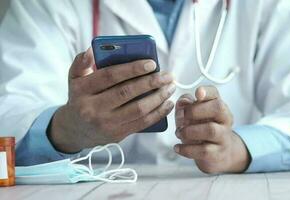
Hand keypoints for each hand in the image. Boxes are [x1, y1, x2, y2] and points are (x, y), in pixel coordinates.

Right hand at [48, 48, 174, 152]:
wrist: (76, 130)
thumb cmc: (81, 98)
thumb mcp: (75, 79)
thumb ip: (81, 63)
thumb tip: (91, 51)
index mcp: (82, 90)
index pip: (110, 76)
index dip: (132, 69)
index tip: (152, 63)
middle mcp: (92, 108)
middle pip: (126, 92)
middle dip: (151, 82)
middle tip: (168, 76)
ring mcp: (106, 123)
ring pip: (138, 109)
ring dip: (158, 98)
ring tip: (170, 87)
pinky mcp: (118, 134)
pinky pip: (142, 123)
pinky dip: (158, 113)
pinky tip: (168, 103)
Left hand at [174, 86, 250, 173]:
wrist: (219, 154)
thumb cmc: (203, 130)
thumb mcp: (193, 116)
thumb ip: (186, 106)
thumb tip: (182, 102)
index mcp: (218, 106)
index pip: (215, 93)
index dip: (206, 91)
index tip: (197, 93)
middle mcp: (224, 119)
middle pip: (217, 108)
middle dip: (195, 111)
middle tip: (181, 117)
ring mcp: (223, 137)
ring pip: (211, 130)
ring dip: (189, 131)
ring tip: (179, 133)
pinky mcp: (218, 154)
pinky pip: (204, 150)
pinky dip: (187, 149)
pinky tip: (177, 147)